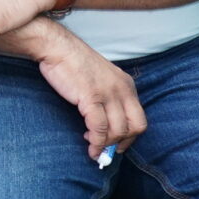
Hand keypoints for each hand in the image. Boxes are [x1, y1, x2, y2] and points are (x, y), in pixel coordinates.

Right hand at [27, 26, 146, 160]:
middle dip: (121, 143)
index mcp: (127, 85)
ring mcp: (108, 93)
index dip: (130, 137)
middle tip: (107, 151)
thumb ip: (108, 97)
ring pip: (117, 130)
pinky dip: (96, 141)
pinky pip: (99, 128)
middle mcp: (122, 90)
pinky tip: (90, 145)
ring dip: (106, 145)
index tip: (117, 145)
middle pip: (134, 127)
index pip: (139, 119)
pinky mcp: (92, 97)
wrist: (58, 48)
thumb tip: (105, 123)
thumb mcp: (102, 78)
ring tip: (93, 148)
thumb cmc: (74, 63)